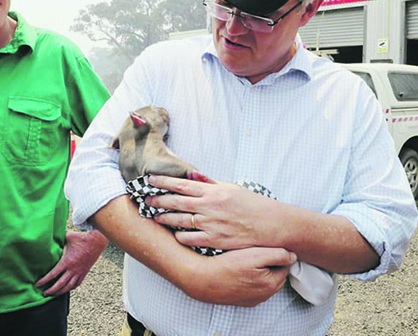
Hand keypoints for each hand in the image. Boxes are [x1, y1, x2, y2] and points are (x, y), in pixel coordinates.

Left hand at [37, 231, 107, 295]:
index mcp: (66, 261)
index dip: (44, 281)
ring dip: (60, 292)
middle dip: (51, 291)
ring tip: (53, 295)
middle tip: (44, 293)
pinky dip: (71, 288)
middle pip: (60, 284)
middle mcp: (73, 269)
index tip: (38, 284)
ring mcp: (79, 272)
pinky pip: (77, 284)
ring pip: (69, 287)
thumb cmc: (81, 238)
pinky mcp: (84, 272)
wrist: (96, 242)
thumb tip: (49, 234)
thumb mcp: (67, 237)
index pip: (53, 274)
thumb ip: (58, 237)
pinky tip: (67, 289)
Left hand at [147, 175, 277, 250]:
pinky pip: (189, 239)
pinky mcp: (214, 240)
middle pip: (176, 202)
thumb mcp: (231, 188)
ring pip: (179, 221)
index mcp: (213, 192)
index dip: (163, 182)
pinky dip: (180, 236)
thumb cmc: (252, 205)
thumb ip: (210, 184)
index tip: (150, 180)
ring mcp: (210, 224)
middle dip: (158, 199)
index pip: (181, 184)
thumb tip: (193, 178)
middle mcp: (209, 207)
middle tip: (146, 199)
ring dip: (164, 218)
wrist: (271, 225)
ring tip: (155, 216)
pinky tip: (175, 234)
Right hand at [183, 247, 295, 306]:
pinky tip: (240, 269)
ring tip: (247, 258)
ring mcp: (252, 299)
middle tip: (256, 250)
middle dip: (270, 262)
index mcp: (271, 284)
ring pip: (264, 281)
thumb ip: (278, 254)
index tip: (266, 245)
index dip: (276, 253)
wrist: (203, 279)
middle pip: (276, 274)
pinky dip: (250, 278)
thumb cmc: (228, 265)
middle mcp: (264, 295)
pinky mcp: (241, 299)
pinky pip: (253, 287)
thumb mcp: (255, 255)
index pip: (284, 265)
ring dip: (260, 270)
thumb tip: (293, 255)